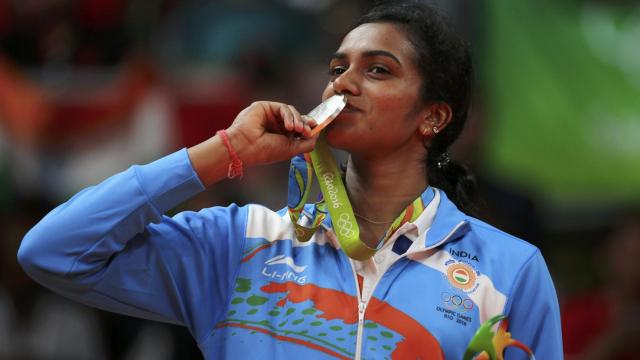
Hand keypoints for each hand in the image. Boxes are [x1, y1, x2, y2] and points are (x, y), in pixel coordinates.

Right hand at [188, 101, 317, 185]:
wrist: (246, 147)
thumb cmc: (265, 151)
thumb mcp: (292, 149)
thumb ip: (308, 142)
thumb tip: (318, 132)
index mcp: (281, 136)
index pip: (298, 128)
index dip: (307, 127)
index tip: (314, 129)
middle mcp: (276, 125)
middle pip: (297, 118)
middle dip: (304, 123)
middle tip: (306, 131)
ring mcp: (270, 116)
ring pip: (291, 112)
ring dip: (298, 120)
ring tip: (297, 130)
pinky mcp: (265, 107)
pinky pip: (283, 108)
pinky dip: (289, 116)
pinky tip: (289, 126)